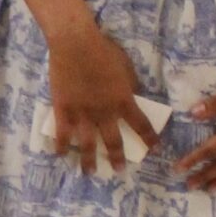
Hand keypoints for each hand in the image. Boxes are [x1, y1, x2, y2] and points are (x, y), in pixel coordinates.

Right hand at [43, 24, 157, 174]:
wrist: (75, 44)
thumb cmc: (103, 51)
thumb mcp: (126, 68)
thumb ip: (129, 86)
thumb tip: (133, 97)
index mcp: (123, 101)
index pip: (141, 125)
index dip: (149, 138)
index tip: (155, 149)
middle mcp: (104, 113)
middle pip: (113, 141)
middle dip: (117, 158)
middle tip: (119, 171)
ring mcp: (82, 113)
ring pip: (87, 144)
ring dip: (89, 160)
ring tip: (89, 172)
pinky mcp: (63, 109)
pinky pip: (62, 133)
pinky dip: (61, 145)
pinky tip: (60, 154)